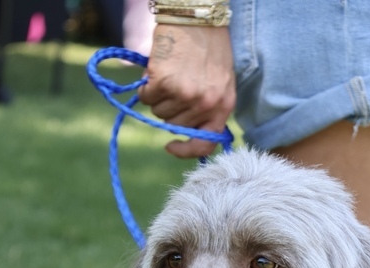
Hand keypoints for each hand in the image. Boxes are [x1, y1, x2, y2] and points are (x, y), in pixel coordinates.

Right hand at [139, 24, 235, 156]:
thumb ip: (209, 108)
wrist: (196, 15)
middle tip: (175, 84)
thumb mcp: (220, 82)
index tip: (170, 146)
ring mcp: (185, 95)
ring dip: (158, 96)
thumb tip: (184, 132)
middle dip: (170, 109)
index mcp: (223, 106)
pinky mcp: (165, 82)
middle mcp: (205, 105)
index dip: (185, 151)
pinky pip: (147, 96)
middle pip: (174, 125)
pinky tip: (157, 69)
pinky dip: (147, 85)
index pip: (204, 144)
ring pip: (158, 112)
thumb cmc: (208, 46)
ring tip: (169, 73)